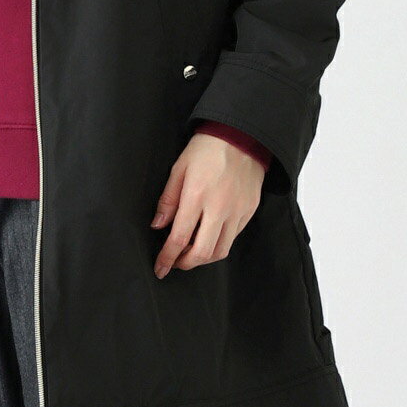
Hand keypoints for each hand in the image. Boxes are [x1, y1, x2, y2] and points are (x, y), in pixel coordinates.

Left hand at [150, 132, 264, 278]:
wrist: (241, 138)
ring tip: (190, 255)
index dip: (167, 257)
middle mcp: (219, 208)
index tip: (160, 268)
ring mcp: (237, 212)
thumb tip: (158, 226)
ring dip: (203, 258)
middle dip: (185, 264)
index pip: (179, 238)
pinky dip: (218, 245)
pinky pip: (233, 238)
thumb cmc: (206, 150)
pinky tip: (207, 238)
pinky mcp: (249, 212)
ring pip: (221, 250)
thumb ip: (168, 200)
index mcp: (196, 196)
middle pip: (202, 252)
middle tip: (174, 263)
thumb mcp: (178, 169)